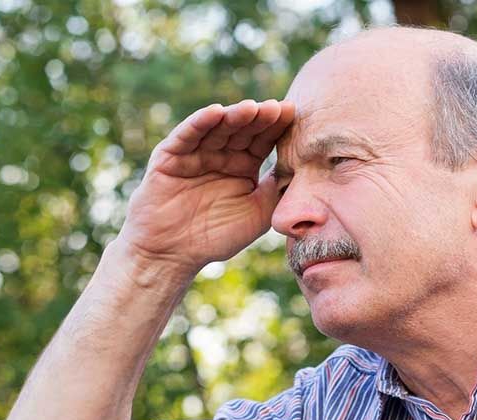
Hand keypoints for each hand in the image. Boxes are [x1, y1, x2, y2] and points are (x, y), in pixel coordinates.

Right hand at [117, 99, 294, 275]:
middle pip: (243, 129)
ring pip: (217, 128)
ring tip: (251, 108)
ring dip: (234, 116)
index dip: (277, 127)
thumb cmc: (216, 238)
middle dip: (259, 118)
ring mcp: (195, 152)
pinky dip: (200, 122)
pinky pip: (187, 135)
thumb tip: (305, 169)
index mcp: (243, 165)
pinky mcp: (170, 154)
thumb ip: (277, 190)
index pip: (263, 140)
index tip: (293, 114)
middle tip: (276, 108)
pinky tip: (216, 112)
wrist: (171, 255)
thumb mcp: (257, 214)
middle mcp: (221, 154)